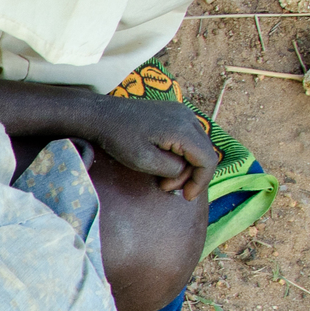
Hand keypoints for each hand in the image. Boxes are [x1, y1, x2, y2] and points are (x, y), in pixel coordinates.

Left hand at [85, 96, 216, 201]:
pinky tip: (164, 162)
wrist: (101, 115)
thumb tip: (185, 171)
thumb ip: (171, 169)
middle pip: (205, 153)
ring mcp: (183, 113)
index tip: (187, 197)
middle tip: (166, 187)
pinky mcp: (175, 113)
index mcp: (183, 129)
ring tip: (163, 178)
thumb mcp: (144, 160)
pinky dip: (182, 154)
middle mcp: (188, 117)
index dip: (201, 182)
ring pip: (198, 146)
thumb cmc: (119, 138)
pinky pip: (189, 138)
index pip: (208, 160)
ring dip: (185, 166)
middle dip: (190, 175)